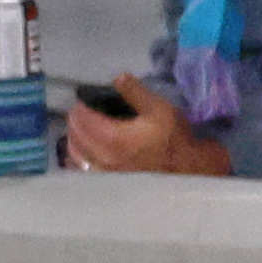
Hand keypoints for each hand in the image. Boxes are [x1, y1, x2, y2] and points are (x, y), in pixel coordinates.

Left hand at [64, 76, 222, 173]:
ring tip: (80, 131)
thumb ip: (135, 91)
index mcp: (112, 138)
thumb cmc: (174, 140)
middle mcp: (102, 158)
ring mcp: (104, 175)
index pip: (82, 118)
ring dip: (74, 140)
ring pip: (75, 155)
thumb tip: (117, 77)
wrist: (187, 172)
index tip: (84, 100)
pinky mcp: (108, 185)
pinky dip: (78, 159)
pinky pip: (83, 171)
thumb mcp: (159, 109)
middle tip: (81, 112)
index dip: (80, 106)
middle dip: (75, 121)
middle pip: (75, 136)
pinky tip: (84, 154)